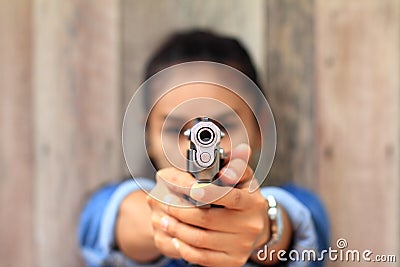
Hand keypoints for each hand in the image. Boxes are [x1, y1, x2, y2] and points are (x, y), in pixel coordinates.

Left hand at [148, 144, 270, 266]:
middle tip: (164, 202)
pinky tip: (175, 238)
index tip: (191, 189)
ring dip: (177, 229)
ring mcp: (242, 245)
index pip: (230, 196)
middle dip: (180, 210)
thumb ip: (236, 164)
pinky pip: (203, 258)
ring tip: (163, 219)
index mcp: (252, 201)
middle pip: (207, 219)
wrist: (255, 224)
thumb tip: (238, 154)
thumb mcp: (243, 177)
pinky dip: (185, 248)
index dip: (209, 193)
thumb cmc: (242, 196)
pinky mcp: (233, 261)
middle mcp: (250, 225)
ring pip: (201, 239)